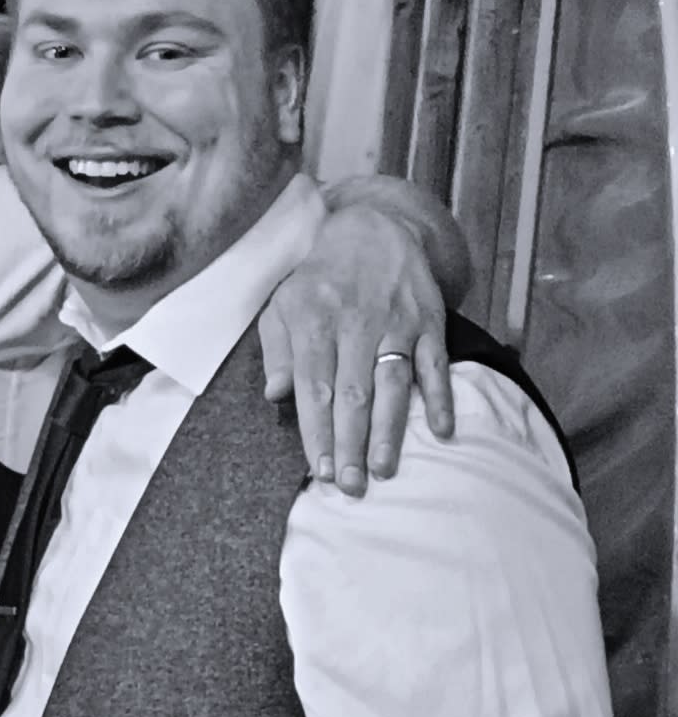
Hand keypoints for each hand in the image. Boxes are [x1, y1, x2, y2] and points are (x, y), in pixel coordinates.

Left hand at [258, 202, 454, 495]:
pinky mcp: (429, 320)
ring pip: (392, 383)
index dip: (317, 430)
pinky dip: (440, 396)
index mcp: (314, 320)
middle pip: (352, 392)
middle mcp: (356, 322)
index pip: (314, 385)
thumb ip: (277, 350)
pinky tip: (441, 430)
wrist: (374, 229)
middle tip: (350, 487)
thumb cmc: (320, 279)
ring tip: (384, 470)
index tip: (318, 470)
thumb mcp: (283, 304)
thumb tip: (276, 394)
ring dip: (389, 430)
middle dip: (350, 443)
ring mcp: (396, 322)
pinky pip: (435, 363)